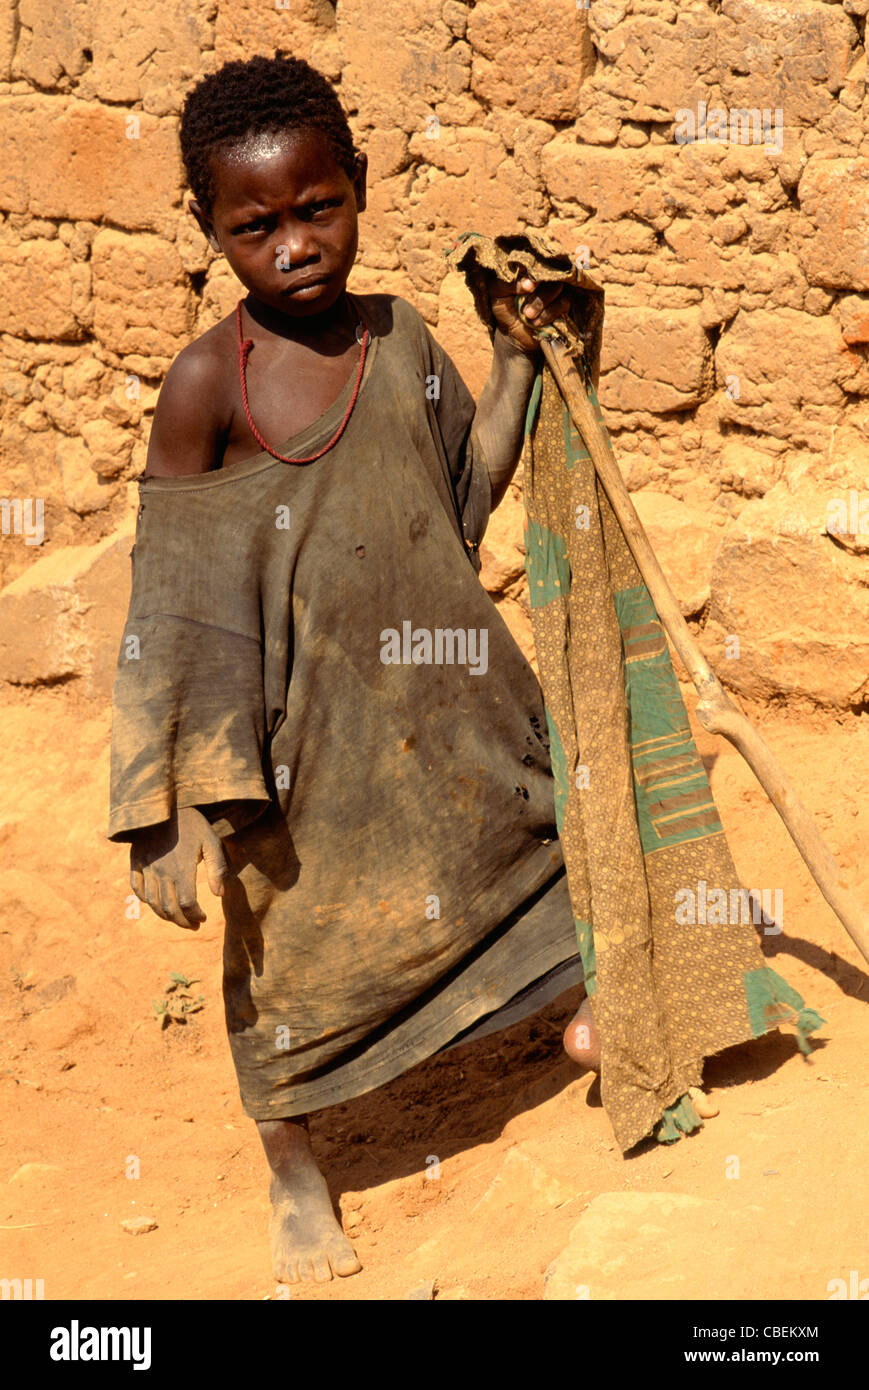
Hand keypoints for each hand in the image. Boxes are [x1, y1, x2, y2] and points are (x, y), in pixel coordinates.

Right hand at [130, 806, 229, 927]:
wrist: (164, 804)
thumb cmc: (192, 823)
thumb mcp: (211, 841)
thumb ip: (217, 868)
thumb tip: (219, 894)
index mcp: (182, 869)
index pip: (187, 904)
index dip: (195, 916)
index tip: (203, 919)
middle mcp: (161, 872)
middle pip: (169, 909)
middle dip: (182, 922)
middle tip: (193, 925)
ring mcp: (146, 867)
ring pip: (153, 903)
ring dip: (166, 916)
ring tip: (178, 918)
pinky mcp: (136, 861)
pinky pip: (137, 888)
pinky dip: (146, 900)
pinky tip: (157, 902)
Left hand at [487, 273, 571, 356]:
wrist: (514, 334)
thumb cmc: (505, 309)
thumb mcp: (497, 294)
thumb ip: (507, 283)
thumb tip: (528, 284)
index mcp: (527, 268)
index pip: (535, 260)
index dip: (533, 273)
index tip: (527, 287)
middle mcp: (543, 275)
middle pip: (548, 273)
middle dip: (537, 293)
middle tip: (526, 309)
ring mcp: (555, 288)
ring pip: (556, 287)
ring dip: (541, 303)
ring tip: (528, 315)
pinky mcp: (564, 303)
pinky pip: (563, 302)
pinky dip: (549, 313)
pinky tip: (536, 322)